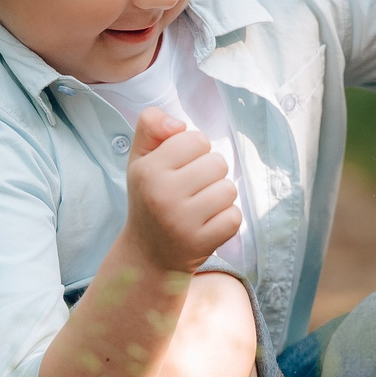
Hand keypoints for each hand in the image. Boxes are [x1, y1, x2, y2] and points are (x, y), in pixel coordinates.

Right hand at [122, 107, 241, 274]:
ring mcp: (183, 221)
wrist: (148, 253)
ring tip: (199, 205)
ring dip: (219, 195)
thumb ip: (151, 126)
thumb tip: (178, 123)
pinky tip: (207, 222)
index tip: (181, 166)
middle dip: (209, 172)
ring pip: (229, 189)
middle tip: (191, 188)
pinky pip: (234, 216)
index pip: (197, 140)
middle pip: (218, 162)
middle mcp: (163, 195)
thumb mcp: (141, 159)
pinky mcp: (202, 242)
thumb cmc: (149, 197)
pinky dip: (225, 217)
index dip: (194, 150)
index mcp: (148, 170)